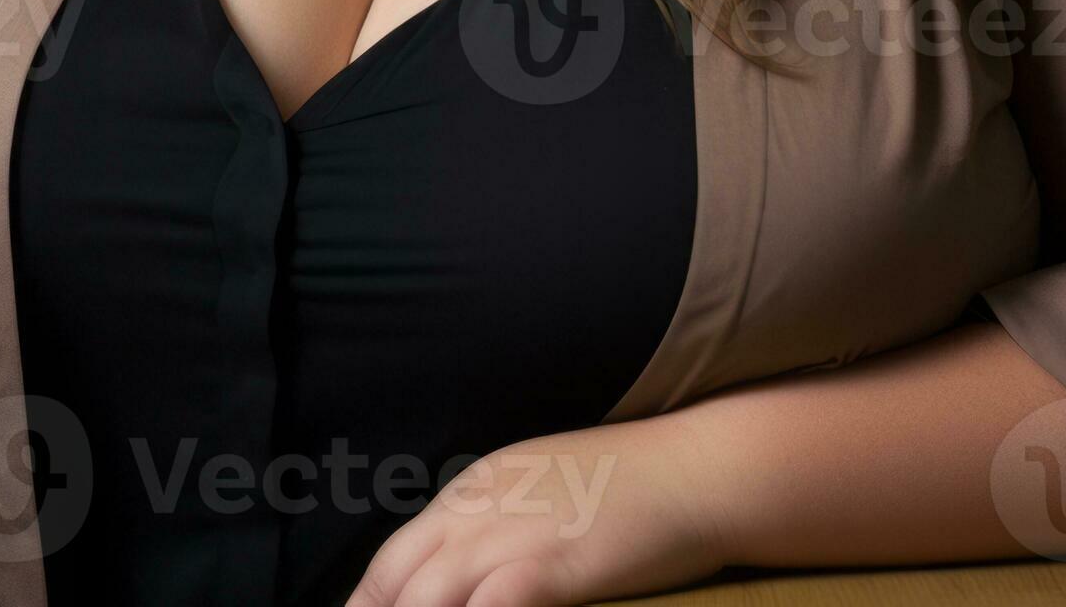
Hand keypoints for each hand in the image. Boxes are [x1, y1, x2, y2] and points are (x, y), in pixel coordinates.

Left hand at [344, 414, 728, 606]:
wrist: (698, 471)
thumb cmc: (633, 484)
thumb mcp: (545, 485)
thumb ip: (499, 518)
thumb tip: (467, 563)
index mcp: (476, 489)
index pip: (396, 557)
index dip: (367, 603)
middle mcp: (479, 510)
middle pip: (396, 581)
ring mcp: (511, 539)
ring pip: (424, 599)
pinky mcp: (547, 569)